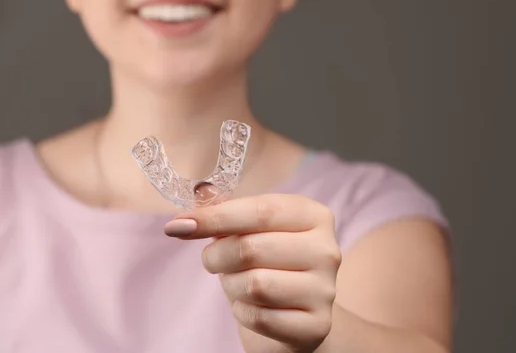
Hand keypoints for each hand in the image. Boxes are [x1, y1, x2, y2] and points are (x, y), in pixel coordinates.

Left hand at [164, 194, 341, 352]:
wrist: (297, 314)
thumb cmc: (269, 265)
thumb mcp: (251, 231)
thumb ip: (226, 212)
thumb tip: (196, 200)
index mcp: (314, 215)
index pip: (260, 210)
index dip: (215, 217)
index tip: (178, 224)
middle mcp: (327, 249)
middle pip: (252, 248)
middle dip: (217, 256)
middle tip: (213, 260)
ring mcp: (325, 290)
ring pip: (255, 285)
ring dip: (231, 286)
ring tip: (237, 284)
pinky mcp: (317, 325)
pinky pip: (260, 317)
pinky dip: (243, 313)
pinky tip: (251, 307)